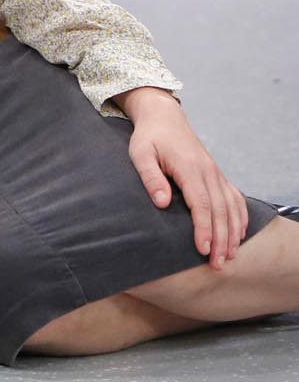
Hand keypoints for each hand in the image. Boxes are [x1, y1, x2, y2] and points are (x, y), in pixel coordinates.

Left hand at [120, 87, 248, 268]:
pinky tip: (239, 234)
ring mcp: (215, 173)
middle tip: (217, 264)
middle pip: (219, 210)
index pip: (201, 204)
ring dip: (232, 233)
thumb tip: (162, 203)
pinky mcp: (217, 174)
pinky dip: (239, 217)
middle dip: (220, 239)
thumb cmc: (149, 138)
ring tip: (229, 256)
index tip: (202, 249)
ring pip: (230, 207)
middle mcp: (208, 171)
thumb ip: (151, 178)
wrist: (164, 118)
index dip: (203, 228)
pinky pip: (234, 197)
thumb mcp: (140, 154)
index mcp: (190, 168)